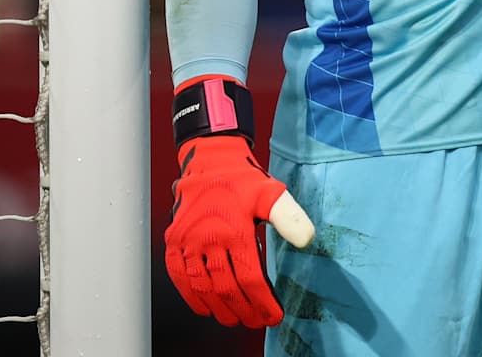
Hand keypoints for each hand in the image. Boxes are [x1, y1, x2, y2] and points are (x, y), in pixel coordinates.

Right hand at [163, 133, 316, 327]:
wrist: (210, 160)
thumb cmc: (242, 180)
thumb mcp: (271, 193)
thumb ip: (289, 217)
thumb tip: (307, 239)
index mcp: (234, 229)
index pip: (250, 277)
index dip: (262, 301)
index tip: (273, 315)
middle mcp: (208, 238)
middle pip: (226, 287)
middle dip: (243, 310)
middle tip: (255, 322)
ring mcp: (187, 241)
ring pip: (202, 286)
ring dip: (219, 308)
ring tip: (234, 319)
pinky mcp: (174, 240)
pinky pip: (178, 275)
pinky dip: (189, 295)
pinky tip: (203, 308)